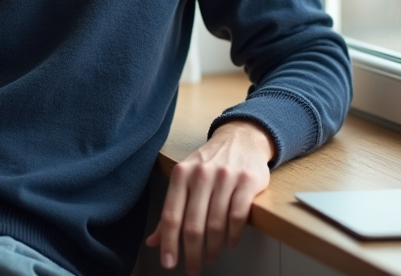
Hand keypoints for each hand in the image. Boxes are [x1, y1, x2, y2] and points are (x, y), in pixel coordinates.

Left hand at [145, 120, 273, 274]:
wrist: (241, 138)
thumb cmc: (209, 163)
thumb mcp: (185, 179)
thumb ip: (170, 210)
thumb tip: (153, 242)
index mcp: (181, 174)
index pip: (171, 215)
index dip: (168, 243)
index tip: (169, 263)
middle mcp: (202, 174)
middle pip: (193, 224)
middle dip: (192, 253)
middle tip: (193, 269)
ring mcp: (226, 177)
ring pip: (216, 223)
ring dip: (213, 248)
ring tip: (211, 258)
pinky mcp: (247, 181)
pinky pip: (238, 215)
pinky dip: (233, 235)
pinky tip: (229, 243)